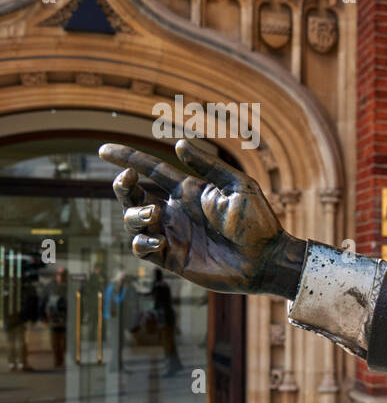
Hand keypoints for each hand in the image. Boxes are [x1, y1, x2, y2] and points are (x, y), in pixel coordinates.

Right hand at [99, 139, 305, 296]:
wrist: (266, 259)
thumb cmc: (258, 221)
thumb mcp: (237, 186)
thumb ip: (208, 167)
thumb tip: (178, 144)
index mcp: (188, 191)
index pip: (150, 170)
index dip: (127, 159)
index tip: (104, 150)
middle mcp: (175, 211)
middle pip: (133, 196)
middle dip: (122, 186)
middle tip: (129, 180)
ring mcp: (172, 235)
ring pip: (132, 222)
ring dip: (133, 214)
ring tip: (153, 213)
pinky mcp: (173, 259)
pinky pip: (143, 249)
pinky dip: (141, 243)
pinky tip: (157, 240)